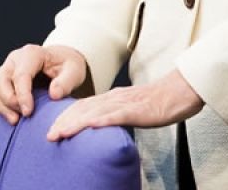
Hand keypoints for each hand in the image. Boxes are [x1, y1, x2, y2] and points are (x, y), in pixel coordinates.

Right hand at [0, 44, 87, 124]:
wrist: (61, 62)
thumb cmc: (67, 66)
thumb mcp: (74, 71)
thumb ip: (66, 82)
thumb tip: (53, 94)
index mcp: (32, 53)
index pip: (21, 74)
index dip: (22, 95)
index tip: (28, 112)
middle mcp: (15, 59)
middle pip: (0, 79)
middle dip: (8, 100)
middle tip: (23, 116)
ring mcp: (6, 68)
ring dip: (1, 105)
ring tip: (15, 120)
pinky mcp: (3, 79)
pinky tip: (11, 117)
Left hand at [46, 68, 203, 141]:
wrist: (179, 92)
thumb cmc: (158, 103)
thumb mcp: (131, 108)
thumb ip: (116, 115)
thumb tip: (101, 127)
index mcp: (112, 98)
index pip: (83, 106)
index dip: (66, 117)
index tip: (53, 128)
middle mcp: (114, 98)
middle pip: (83, 108)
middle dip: (64, 121)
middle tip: (49, 135)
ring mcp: (125, 103)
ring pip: (95, 111)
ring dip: (75, 123)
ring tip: (60, 133)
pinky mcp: (137, 109)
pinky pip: (117, 115)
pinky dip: (102, 120)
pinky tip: (90, 125)